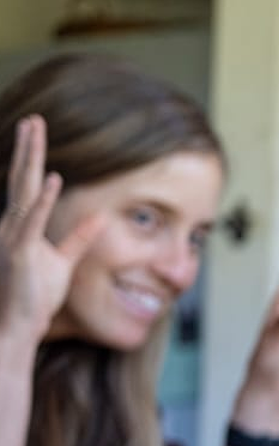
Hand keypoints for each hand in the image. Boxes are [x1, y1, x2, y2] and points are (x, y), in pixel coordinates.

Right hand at [0, 116, 105, 351]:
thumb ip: (79, 238)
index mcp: (20, 226)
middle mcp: (11, 226)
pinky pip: (33, 222)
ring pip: (23, 191)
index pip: (27, 186)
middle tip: (33, 119)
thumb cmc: (35, 297)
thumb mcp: (62, 262)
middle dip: (27, 148)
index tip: (35, 131)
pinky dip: (45, 201)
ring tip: (34, 132)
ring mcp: (12, 237)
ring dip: (30, 161)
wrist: (16, 326)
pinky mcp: (20, 253)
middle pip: (21, 179)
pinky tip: (54, 179)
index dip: (32, 159)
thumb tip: (101, 217)